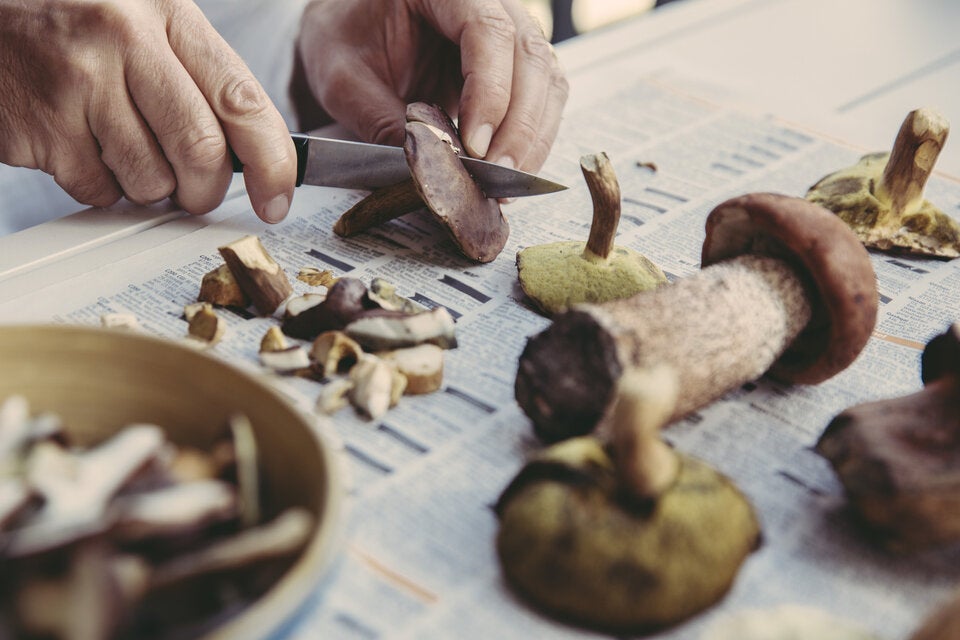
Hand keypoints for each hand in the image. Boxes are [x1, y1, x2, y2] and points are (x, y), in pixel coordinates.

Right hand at [0, 0, 295, 221]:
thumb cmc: (81, 29)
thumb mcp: (150, 28)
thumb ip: (204, 83)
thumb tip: (259, 160)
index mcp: (168, 13)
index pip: (241, 99)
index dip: (271, 161)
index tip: (277, 197)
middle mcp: (125, 38)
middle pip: (201, 150)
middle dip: (205, 190)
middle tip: (195, 191)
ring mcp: (78, 81)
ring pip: (150, 180)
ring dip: (148, 186)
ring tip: (123, 147)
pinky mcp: (42, 124)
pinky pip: (99, 189)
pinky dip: (102, 185)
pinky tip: (83, 146)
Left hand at [296, 0, 567, 172]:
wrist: (353, 32)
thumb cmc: (347, 41)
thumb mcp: (344, 80)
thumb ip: (380, 119)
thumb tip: (428, 167)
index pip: (488, 31)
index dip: (490, 92)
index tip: (475, 146)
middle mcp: (488, 0)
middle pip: (530, 56)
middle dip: (520, 125)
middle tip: (496, 175)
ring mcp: (511, 27)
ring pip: (547, 79)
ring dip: (533, 136)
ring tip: (504, 182)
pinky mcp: (517, 62)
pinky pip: (544, 96)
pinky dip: (533, 136)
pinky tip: (510, 167)